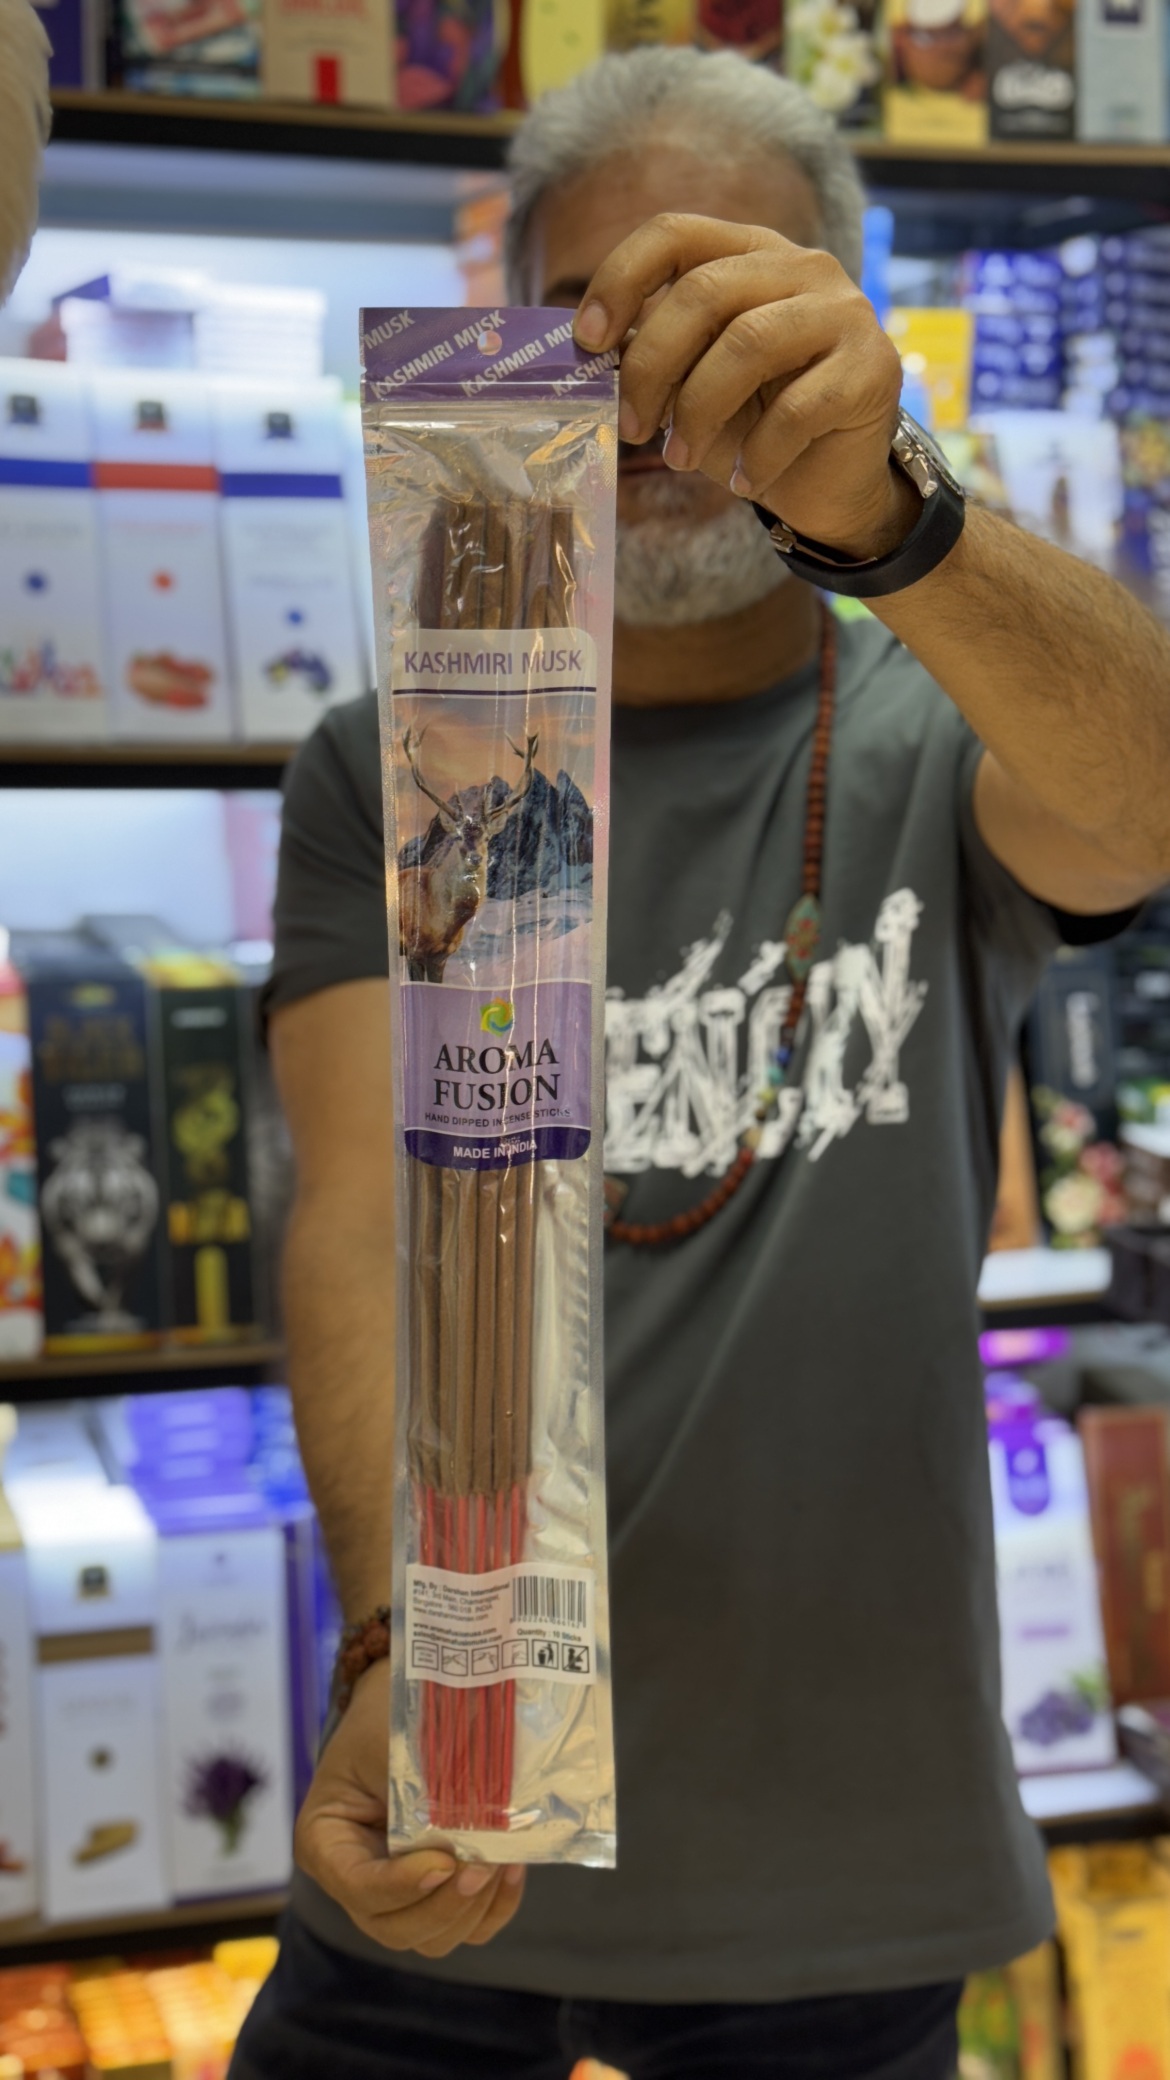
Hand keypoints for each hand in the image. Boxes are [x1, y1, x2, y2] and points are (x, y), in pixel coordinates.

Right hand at [294, 1662, 526, 1956]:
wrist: (405, 1700)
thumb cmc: (387, 1715)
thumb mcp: (389, 1741)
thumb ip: (418, 1790)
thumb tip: (466, 1831)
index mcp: (326, 1842)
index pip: (359, 1888)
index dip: (402, 1886)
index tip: (445, 1861)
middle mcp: (355, 1880)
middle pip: (394, 1928)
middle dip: (443, 1905)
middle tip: (482, 1867)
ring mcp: (396, 1894)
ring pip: (432, 1938)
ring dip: (471, 1909)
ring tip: (501, 1863)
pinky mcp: (437, 1894)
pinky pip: (466, 1928)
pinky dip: (492, 1909)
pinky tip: (512, 1871)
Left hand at [574, 215, 916, 560]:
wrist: (830, 481)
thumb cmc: (752, 424)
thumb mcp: (689, 383)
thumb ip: (651, 355)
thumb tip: (590, 350)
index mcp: (749, 254)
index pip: (674, 234)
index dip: (620, 279)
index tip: (587, 341)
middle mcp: (802, 267)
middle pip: (704, 292)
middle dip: (651, 366)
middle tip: (631, 426)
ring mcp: (845, 312)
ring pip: (749, 344)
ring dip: (698, 411)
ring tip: (678, 459)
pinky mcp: (872, 369)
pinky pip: (798, 408)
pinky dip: (758, 454)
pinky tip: (744, 481)